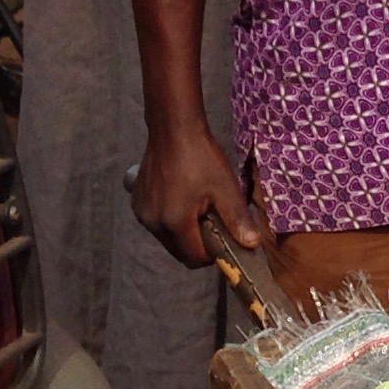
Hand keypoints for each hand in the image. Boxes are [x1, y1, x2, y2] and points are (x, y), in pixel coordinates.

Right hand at [127, 126, 264, 267]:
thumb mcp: (226, 188)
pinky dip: (170, 220)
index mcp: (174, 222)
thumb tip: (252, 244)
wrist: (173, 130)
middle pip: (179, 251)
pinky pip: (157, 223)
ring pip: (167, 238)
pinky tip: (181, 199)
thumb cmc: (202, 158)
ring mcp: (141, 213)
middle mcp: (153, 223)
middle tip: (213, 220)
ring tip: (198, 207)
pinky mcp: (136, 202)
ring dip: (184, 232)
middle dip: (198, 244)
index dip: (213, 254)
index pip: (194, 258)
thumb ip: (237, 219)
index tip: (224, 237)